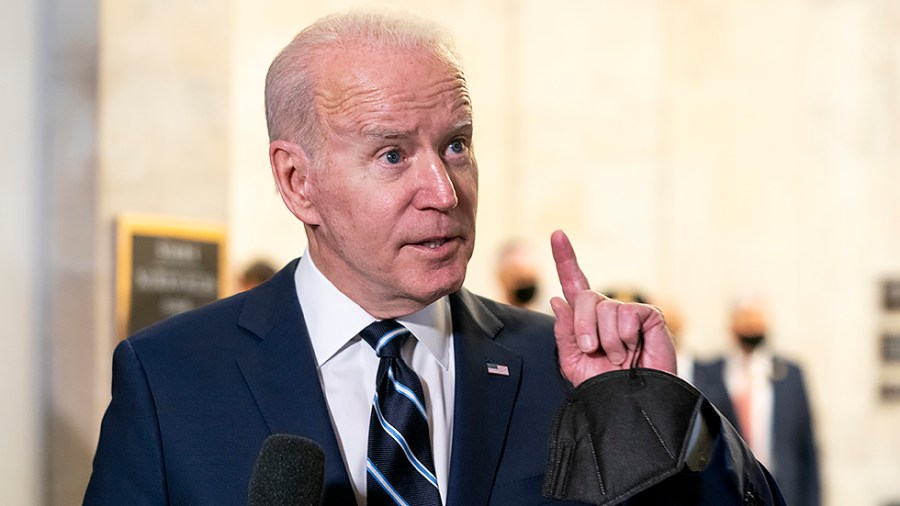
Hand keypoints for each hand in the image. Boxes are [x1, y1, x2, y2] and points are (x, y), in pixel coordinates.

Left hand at [549, 230, 675, 386]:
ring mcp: (629, 312)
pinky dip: (624, 336)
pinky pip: (627, 314)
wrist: (631, 404)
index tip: (557, 235)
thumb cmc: (604, 386)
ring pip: (605, 308)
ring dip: (606, 339)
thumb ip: (564, 333)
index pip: (574, 283)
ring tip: (617, 357)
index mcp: (587, 319)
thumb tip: (557, 300)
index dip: (565, 258)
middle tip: (590, 349)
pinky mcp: (649, 316)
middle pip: (585, 296)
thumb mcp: (573, 362)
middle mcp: (607, 311)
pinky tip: (632, 350)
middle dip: (581, 326)